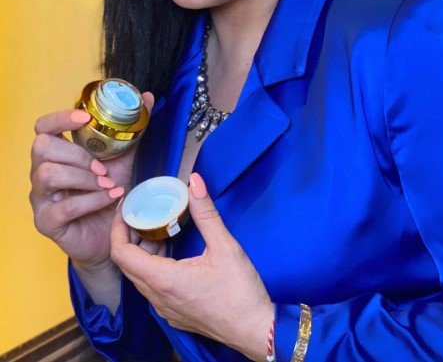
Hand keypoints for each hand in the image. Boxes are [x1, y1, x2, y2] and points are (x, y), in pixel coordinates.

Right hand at [30, 92, 153, 269]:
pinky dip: (92, 200)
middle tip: (104, 168)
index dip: (60, 118)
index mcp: (58, 154)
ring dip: (84, 177)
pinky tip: (111, 199)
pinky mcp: (46, 221)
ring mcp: (41, 198)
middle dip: (78, 154)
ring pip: (48, 173)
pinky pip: (64, 206)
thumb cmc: (110, 195)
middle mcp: (42, 172)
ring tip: (108, 185)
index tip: (85, 118)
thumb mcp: (122, 160)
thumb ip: (132, 131)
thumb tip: (148, 97)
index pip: (43, 127)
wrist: (111, 236)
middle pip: (42, 147)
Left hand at [110, 173, 273, 361]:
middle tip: (141, 212)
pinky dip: (153, 266)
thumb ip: (206, 214)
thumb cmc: (240, 291)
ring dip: (142, 251)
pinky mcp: (174, 314)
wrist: (254, 330)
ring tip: (157, 227)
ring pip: (140, 277)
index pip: (121, 253)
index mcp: (163, 281)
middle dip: (129, 235)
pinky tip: (171, 253)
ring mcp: (165, 309)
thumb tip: (194, 181)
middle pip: (127, 264)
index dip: (117, 228)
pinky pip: (152, 288)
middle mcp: (157, 298)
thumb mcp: (225, 247)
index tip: (125, 208)